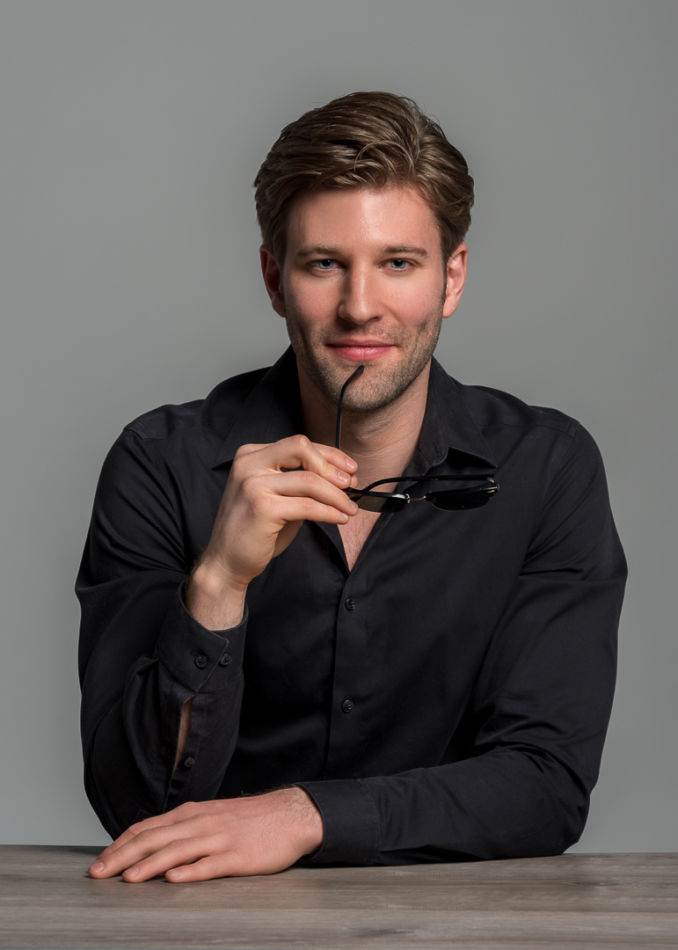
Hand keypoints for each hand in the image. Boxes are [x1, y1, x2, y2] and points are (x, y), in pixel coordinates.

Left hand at [88, 787, 323, 882]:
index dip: (121, 845)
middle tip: (98, 874)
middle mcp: (201, 822)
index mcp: (192, 813)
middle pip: (155, 838)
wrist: (291, 815)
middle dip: (123, 857)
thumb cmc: (249, 821)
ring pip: (178, 850)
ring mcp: (220, 838)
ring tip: (128, 879)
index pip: (147, 827)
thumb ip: (184, 828)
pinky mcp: (239, 856)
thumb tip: (151, 844)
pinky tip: (175, 879)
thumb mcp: (211, 815)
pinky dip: (191, 871)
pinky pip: (211, 864)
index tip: (100, 862)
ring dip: (150, 865)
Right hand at [186, 436, 357, 627]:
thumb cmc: (255, 530)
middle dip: (332, 466)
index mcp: (251, 455)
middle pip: (301, 448)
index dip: (329, 455)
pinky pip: (307, 505)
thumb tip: (343, 476)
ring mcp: (252, 484)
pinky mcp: (261, 507)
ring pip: (309, 480)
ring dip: (337, 495)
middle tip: (351, 485)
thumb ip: (301, 482)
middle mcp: (248, 464)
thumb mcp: (277, 496)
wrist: (227, 562)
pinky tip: (339, 518)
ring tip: (350, 508)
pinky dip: (329, 511)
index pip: (298, 444)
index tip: (350, 469)